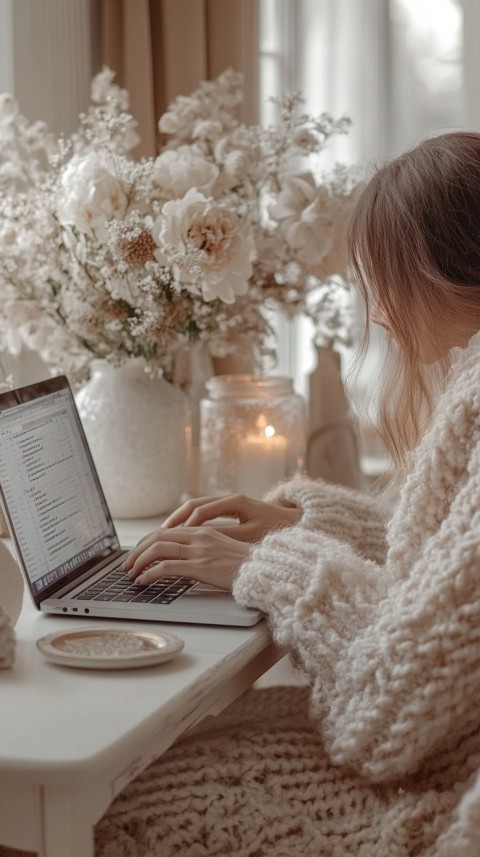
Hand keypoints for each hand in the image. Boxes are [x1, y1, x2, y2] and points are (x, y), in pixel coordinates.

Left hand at [124, 527, 251, 590]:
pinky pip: (166, 566)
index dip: (147, 541)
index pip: (166, 531)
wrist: (265, 570)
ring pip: (157, 548)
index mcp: (204, 531)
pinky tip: (143, 581)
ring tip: (131, 574)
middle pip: (157, 537)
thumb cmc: (247, 566)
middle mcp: (199, 537)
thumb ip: (204, 550)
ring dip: (139, 561)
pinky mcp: (200, 566)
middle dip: (137, 550)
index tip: (138, 553)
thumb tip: (184, 560)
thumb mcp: (223, 551)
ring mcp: (199, 550)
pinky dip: (149, 573)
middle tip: (127, 564)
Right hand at [161, 493, 299, 542]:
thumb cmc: (277, 530)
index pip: (202, 512)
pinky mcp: (230, 510)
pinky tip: (179, 535)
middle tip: (157, 536)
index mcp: (235, 502)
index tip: (172, 540)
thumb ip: (229, 538)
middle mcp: (229, 499)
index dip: (186, 526)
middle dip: (174, 521)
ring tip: (163, 535)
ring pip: (196, 508)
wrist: (296, 523)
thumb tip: (207, 543)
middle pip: (193, 505)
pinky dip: (189, 522)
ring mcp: (228, 503)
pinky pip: (203, 513)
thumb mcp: (253, 536)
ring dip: (179, 521)